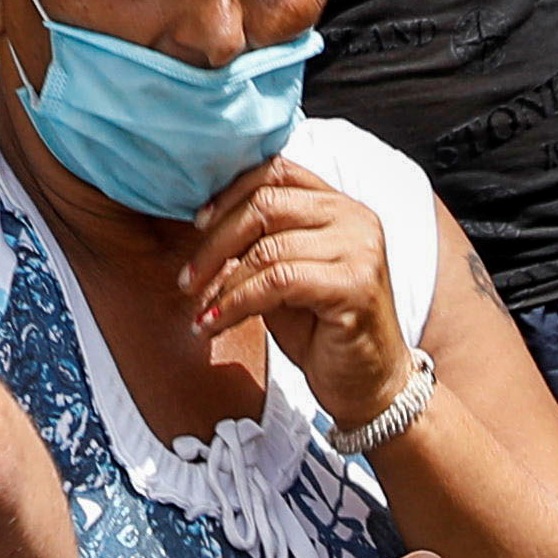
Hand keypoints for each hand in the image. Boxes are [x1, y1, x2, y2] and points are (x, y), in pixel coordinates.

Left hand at [183, 160, 420, 440]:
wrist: (369, 387)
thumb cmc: (323, 331)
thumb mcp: (283, 277)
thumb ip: (258, 245)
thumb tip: (203, 226)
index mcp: (338, 205)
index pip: (276, 171)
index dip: (229, 194)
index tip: (197, 225)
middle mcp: (355, 218)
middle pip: (266, 204)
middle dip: (215, 241)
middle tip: (187, 278)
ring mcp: (360, 250)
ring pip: (267, 249)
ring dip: (222, 282)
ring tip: (200, 309)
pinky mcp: (355, 286)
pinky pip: (278, 282)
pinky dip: (236, 303)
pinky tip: (215, 322)